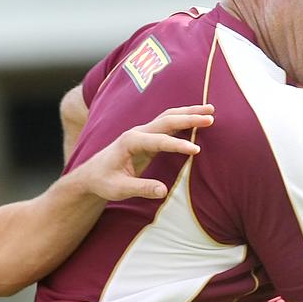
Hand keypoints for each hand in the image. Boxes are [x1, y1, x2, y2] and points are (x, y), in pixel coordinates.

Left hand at [74, 105, 214, 201]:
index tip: (196, 150)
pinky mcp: (148, 138)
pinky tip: (198, 119)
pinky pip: (168, 125)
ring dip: (189, 113)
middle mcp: (137, 132)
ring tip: (211, 110)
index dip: (178, 145)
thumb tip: (164, 191)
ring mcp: (143, 133)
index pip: (158, 141)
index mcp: (130, 142)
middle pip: (166, 120)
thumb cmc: (103, 181)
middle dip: (189, 118)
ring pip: (168, 118)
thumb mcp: (119, 189)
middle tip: (211, 117)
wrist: (91, 175)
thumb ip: (141, 189)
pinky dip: (183, 119)